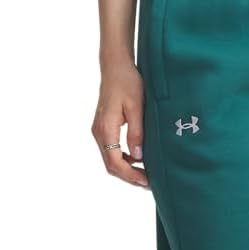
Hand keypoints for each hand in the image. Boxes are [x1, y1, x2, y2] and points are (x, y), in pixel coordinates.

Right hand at [91, 61, 148, 187]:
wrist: (115, 66)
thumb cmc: (128, 82)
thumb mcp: (136, 107)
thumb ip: (137, 133)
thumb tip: (138, 157)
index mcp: (106, 128)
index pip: (114, 162)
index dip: (130, 175)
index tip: (146, 181)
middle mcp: (99, 132)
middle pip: (111, 165)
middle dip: (129, 177)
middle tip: (149, 183)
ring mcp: (99, 131)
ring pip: (110, 160)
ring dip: (127, 170)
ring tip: (145, 175)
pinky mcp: (103, 128)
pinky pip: (111, 151)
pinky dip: (123, 160)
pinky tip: (138, 161)